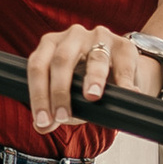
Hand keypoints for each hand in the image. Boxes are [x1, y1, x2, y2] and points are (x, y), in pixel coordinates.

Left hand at [28, 23, 145, 133]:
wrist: (122, 72)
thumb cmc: (87, 82)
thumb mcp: (68, 95)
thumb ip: (54, 109)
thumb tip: (41, 127)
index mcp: (51, 45)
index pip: (38, 66)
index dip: (38, 95)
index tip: (44, 121)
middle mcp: (72, 36)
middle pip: (62, 60)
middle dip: (60, 90)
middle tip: (62, 116)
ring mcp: (99, 37)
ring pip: (95, 58)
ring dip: (93, 78)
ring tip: (92, 96)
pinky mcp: (124, 45)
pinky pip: (123, 65)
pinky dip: (124, 82)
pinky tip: (125, 93)